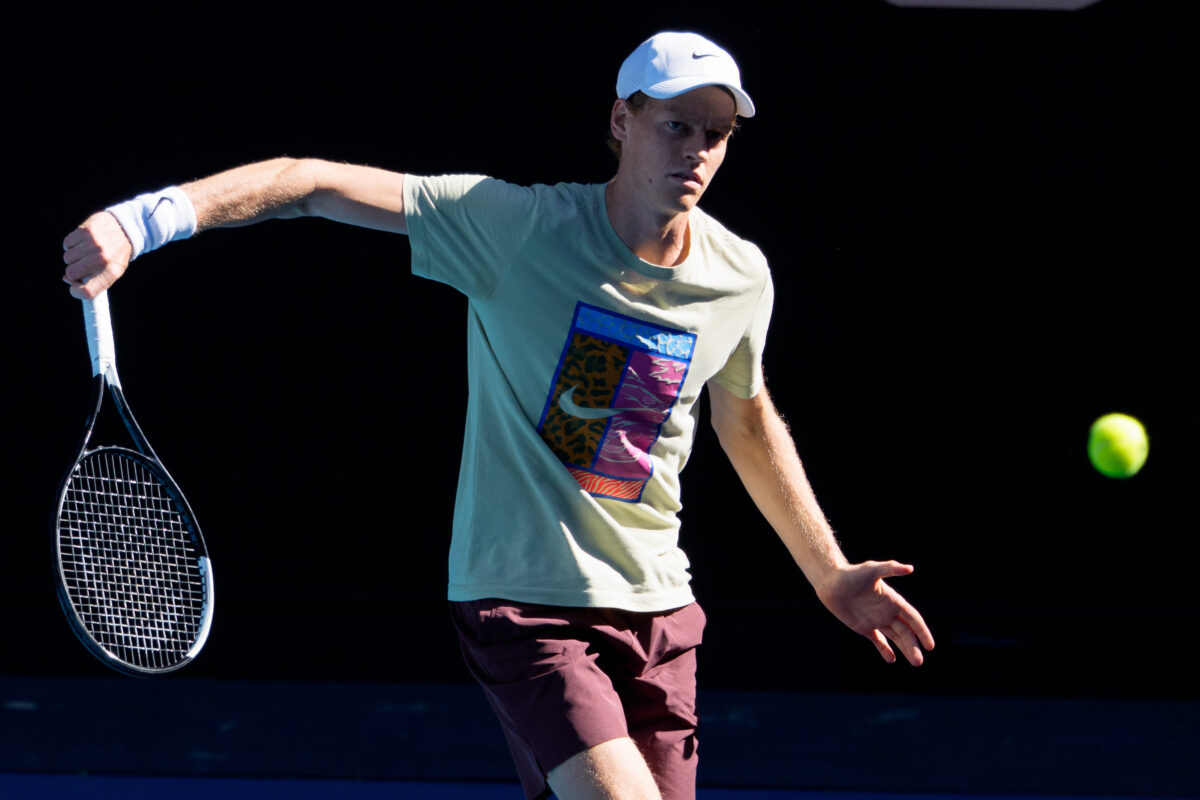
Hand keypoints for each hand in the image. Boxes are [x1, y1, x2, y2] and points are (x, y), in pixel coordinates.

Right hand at [62, 212, 131, 298]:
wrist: (125, 228)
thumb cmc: (116, 253)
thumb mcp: (112, 270)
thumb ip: (92, 279)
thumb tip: (66, 278)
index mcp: (111, 273)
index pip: (87, 292)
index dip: (76, 292)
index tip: (74, 287)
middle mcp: (102, 259)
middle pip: (71, 274)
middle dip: (74, 271)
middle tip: (83, 264)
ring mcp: (93, 244)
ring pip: (67, 258)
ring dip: (73, 256)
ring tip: (86, 251)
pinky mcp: (86, 231)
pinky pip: (67, 244)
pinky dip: (71, 244)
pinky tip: (83, 242)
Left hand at [816, 560, 934, 665]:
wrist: (831, 582)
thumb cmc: (851, 573)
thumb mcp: (872, 570)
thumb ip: (891, 569)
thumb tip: (910, 568)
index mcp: (893, 600)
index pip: (913, 618)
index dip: (922, 631)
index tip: (930, 646)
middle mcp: (887, 612)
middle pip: (906, 632)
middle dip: (913, 646)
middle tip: (918, 663)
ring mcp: (876, 620)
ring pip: (895, 638)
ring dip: (905, 649)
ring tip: (915, 663)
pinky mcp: (864, 627)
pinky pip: (878, 640)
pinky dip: (885, 650)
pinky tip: (891, 659)